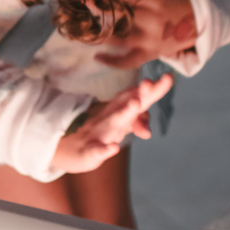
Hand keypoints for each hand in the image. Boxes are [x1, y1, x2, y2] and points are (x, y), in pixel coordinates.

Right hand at [50, 74, 172, 173]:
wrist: (61, 148)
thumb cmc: (96, 134)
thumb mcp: (118, 128)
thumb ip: (136, 123)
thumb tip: (148, 130)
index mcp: (117, 112)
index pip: (136, 97)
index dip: (152, 89)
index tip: (168, 77)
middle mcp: (108, 119)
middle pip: (126, 104)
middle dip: (140, 94)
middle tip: (151, 83)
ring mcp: (97, 134)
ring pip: (113, 122)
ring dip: (124, 113)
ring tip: (135, 104)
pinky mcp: (87, 152)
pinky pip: (96, 151)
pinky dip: (104, 149)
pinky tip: (112, 148)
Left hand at [95, 0, 196, 68]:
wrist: (202, 23)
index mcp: (155, 0)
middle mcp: (149, 21)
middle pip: (118, 15)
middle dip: (98, 7)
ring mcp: (148, 39)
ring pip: (117, 38)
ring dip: (98, 33)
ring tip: (82, 27)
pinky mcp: (149, 53)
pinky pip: (129, 61)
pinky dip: (113, 62)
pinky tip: (97, 57)